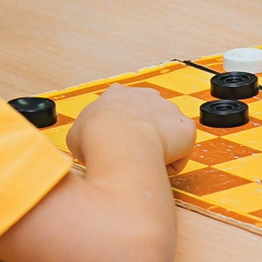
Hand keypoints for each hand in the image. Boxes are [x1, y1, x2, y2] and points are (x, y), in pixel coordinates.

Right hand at [69, 86, 195, 168]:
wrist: (119, 139)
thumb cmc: (96, 137)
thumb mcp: (75, 134)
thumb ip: (84, 137)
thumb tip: (85, 150)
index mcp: (118, 95)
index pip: (123, 106)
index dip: (121, 124)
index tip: (119, 137)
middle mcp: (147, 97)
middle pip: (148, 117)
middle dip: (143, 134)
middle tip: (132, 152)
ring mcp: (169, 110)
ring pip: (166, 135)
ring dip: (158, 149)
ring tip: (144, 161)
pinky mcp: (186, 128)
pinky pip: (181, 152)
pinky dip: (171, 163)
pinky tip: (157, 166)